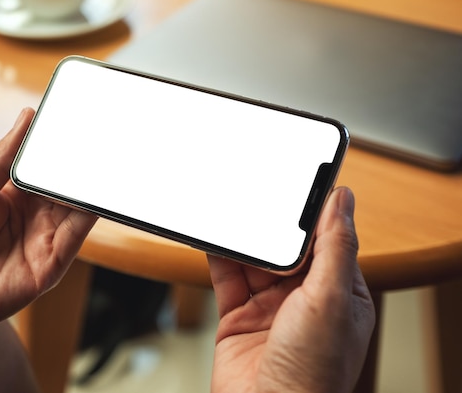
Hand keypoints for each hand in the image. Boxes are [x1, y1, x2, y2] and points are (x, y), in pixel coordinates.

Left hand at [0, 108, 97, 355]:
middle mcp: (36, 216)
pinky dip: (89, 214)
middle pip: (67, 185)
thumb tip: (27, 117)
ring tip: (100, 160)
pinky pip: (77, 235)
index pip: (47, 166)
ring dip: (89, 186)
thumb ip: (3, 155)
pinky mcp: (52, 265)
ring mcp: (46, 240)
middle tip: (96, 138)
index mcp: (16, 195)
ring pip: (78, 207)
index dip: (61, 147)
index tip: (76, 123)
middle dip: (82, 164)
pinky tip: (93, 194)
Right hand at [208, 187, 374, 392]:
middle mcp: (303, 300)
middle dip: (272, 225)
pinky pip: (227, 277)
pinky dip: (219, 255)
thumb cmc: (313, 372)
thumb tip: (342, 200)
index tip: (300, 185)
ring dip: (244, 238)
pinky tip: (215, 237)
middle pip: (285, 248)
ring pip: (253, 259)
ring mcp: (268, 308)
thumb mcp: (331, 299)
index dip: (313, 214)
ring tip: (233, 210)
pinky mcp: (237, 316)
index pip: (327, 241)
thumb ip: (335, 246)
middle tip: (260, 194)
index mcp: (338, 294)